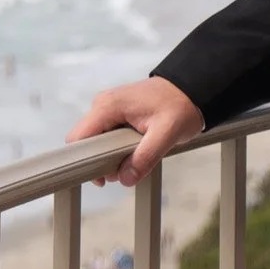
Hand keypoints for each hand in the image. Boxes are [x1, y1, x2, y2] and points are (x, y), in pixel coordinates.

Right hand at [67, 78, 203, 187]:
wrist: (191, 90)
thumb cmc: (180, 105)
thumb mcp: (167, 133)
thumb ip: (145, 157)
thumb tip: (125, 178)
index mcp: (108, 106)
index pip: (78, 138)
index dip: (84, 161)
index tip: (103, 178)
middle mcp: (102, 105)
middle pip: (85, 143)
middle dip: (100, 162)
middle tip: (126, 171)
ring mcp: (107, 110)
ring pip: (95, 143)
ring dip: (110, 158)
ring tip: (135, 160)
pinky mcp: (115, 116)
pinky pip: (105, 139)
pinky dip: (115, 151)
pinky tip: (134, 153)